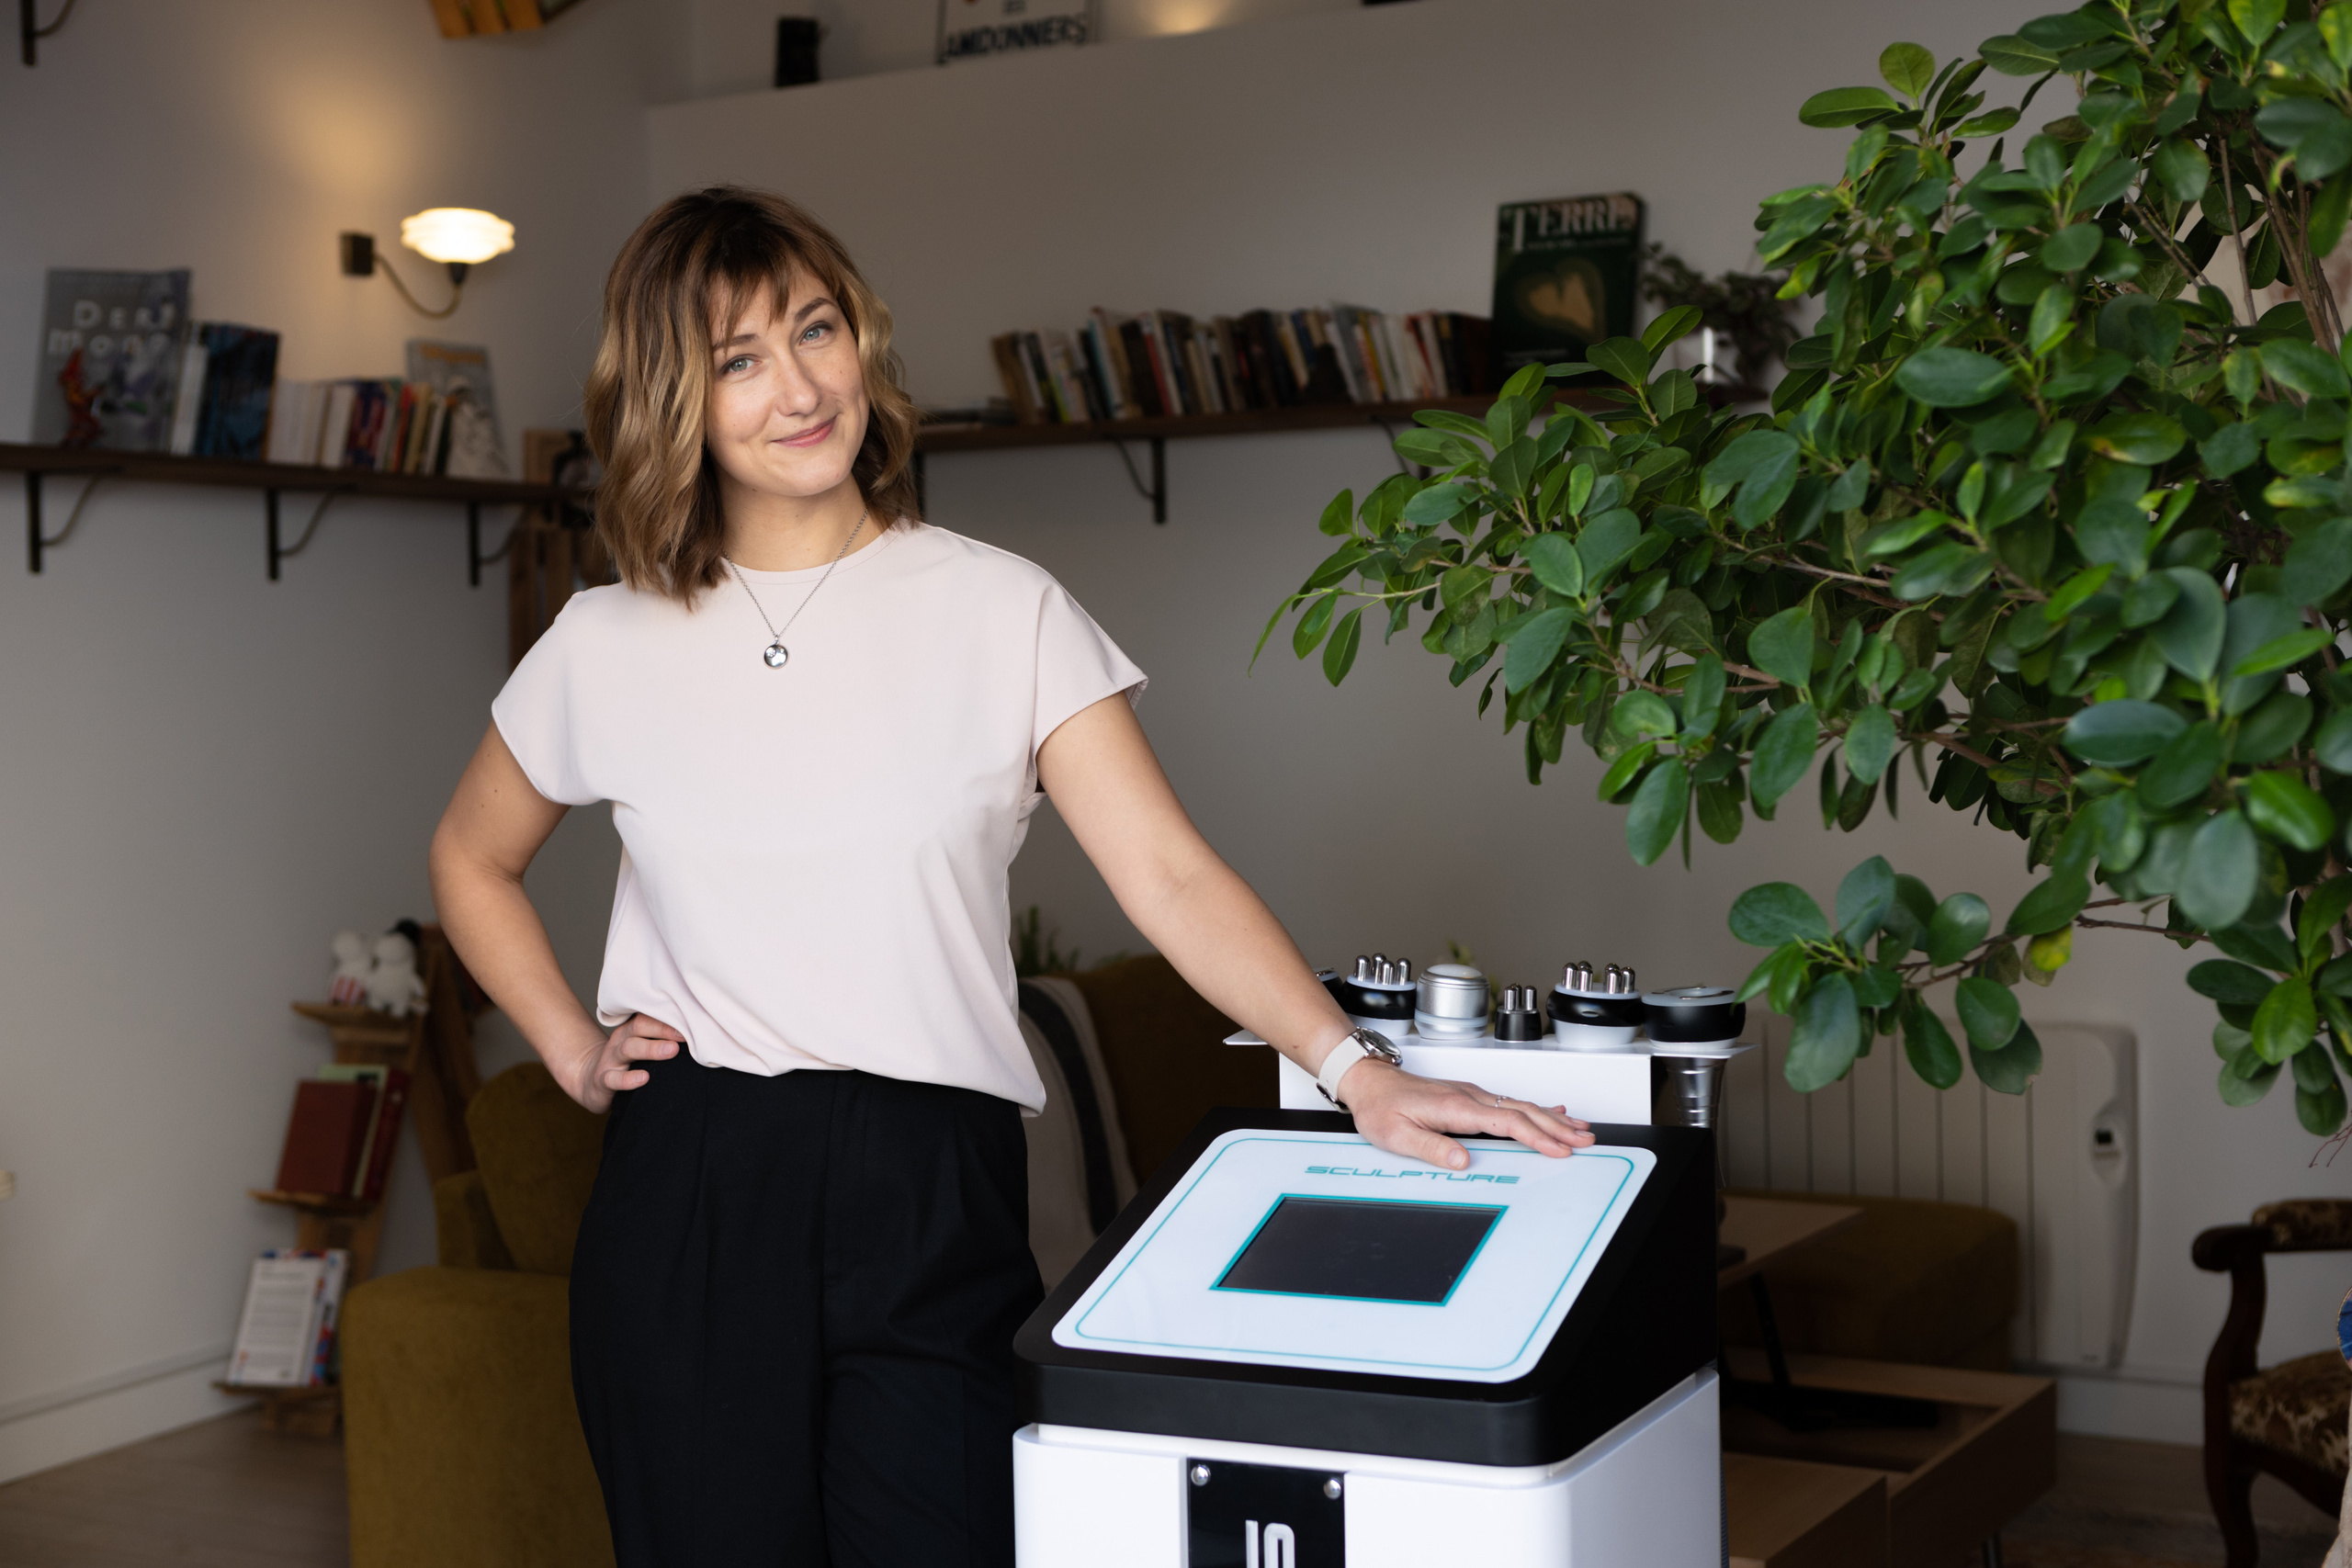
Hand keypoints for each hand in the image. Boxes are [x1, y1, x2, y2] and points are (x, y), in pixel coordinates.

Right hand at [558, 1013, 681, 1112]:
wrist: (590, 1080)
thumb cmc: (627, 1063)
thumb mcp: (642, 1046)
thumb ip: (664, 1040)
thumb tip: (700, 1037)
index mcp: (633, 1030)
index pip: (650, 1016)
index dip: (670, 1017)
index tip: (693, 1019)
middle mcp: (622, 1040)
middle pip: (640, 1027)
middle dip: (664, 1029)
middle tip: (686, 1035)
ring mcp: (611, 1059)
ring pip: (629, 1048)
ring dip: (651, 1049)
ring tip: (671, 1051)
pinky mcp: (603, 1080)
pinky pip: (614, 1079)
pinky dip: (629, 1079)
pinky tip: (644, 1078)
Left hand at [1335, 1061, 1593, 1169]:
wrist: (1368, 1082)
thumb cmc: (1380, 1108)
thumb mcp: (1396, 1135)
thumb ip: (1431, 1149)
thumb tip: (1462, 1160)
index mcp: (1455, 1107)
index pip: (1506, 1122)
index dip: (1536, 1137)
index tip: (1559, 1149)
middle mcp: (1468, 1096)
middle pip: (1523, 1110)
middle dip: (1557, 1127)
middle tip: (1586, 1140)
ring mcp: (1471, 1094)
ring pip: (1521, 1105)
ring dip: (1553, 1118)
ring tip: (1580, 1129)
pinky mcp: (1469, 1096)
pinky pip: (1511, 1102)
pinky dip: (1537, 1108)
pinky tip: (1552, 1111)